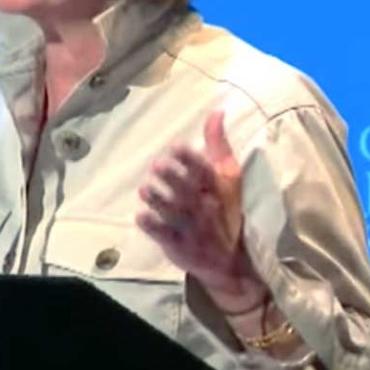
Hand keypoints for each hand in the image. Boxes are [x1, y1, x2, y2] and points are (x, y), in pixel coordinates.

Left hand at [137, 109, 259, 311]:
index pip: (206, 173)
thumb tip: (216, 111)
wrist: (230, 259)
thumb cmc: (226, 207)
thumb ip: (218, 144)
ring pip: (174, 213)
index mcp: (218, 189)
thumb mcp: (228, 175)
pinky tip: (140, 216)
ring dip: (159, 201)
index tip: (176, 146)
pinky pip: (165, 236)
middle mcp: (206, 208)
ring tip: (145, 189)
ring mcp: (192, 229)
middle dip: (173, 179)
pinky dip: (153, 227)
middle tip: (157, 166)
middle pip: (188, 192)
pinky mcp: (179, 246)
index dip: (191, 161)